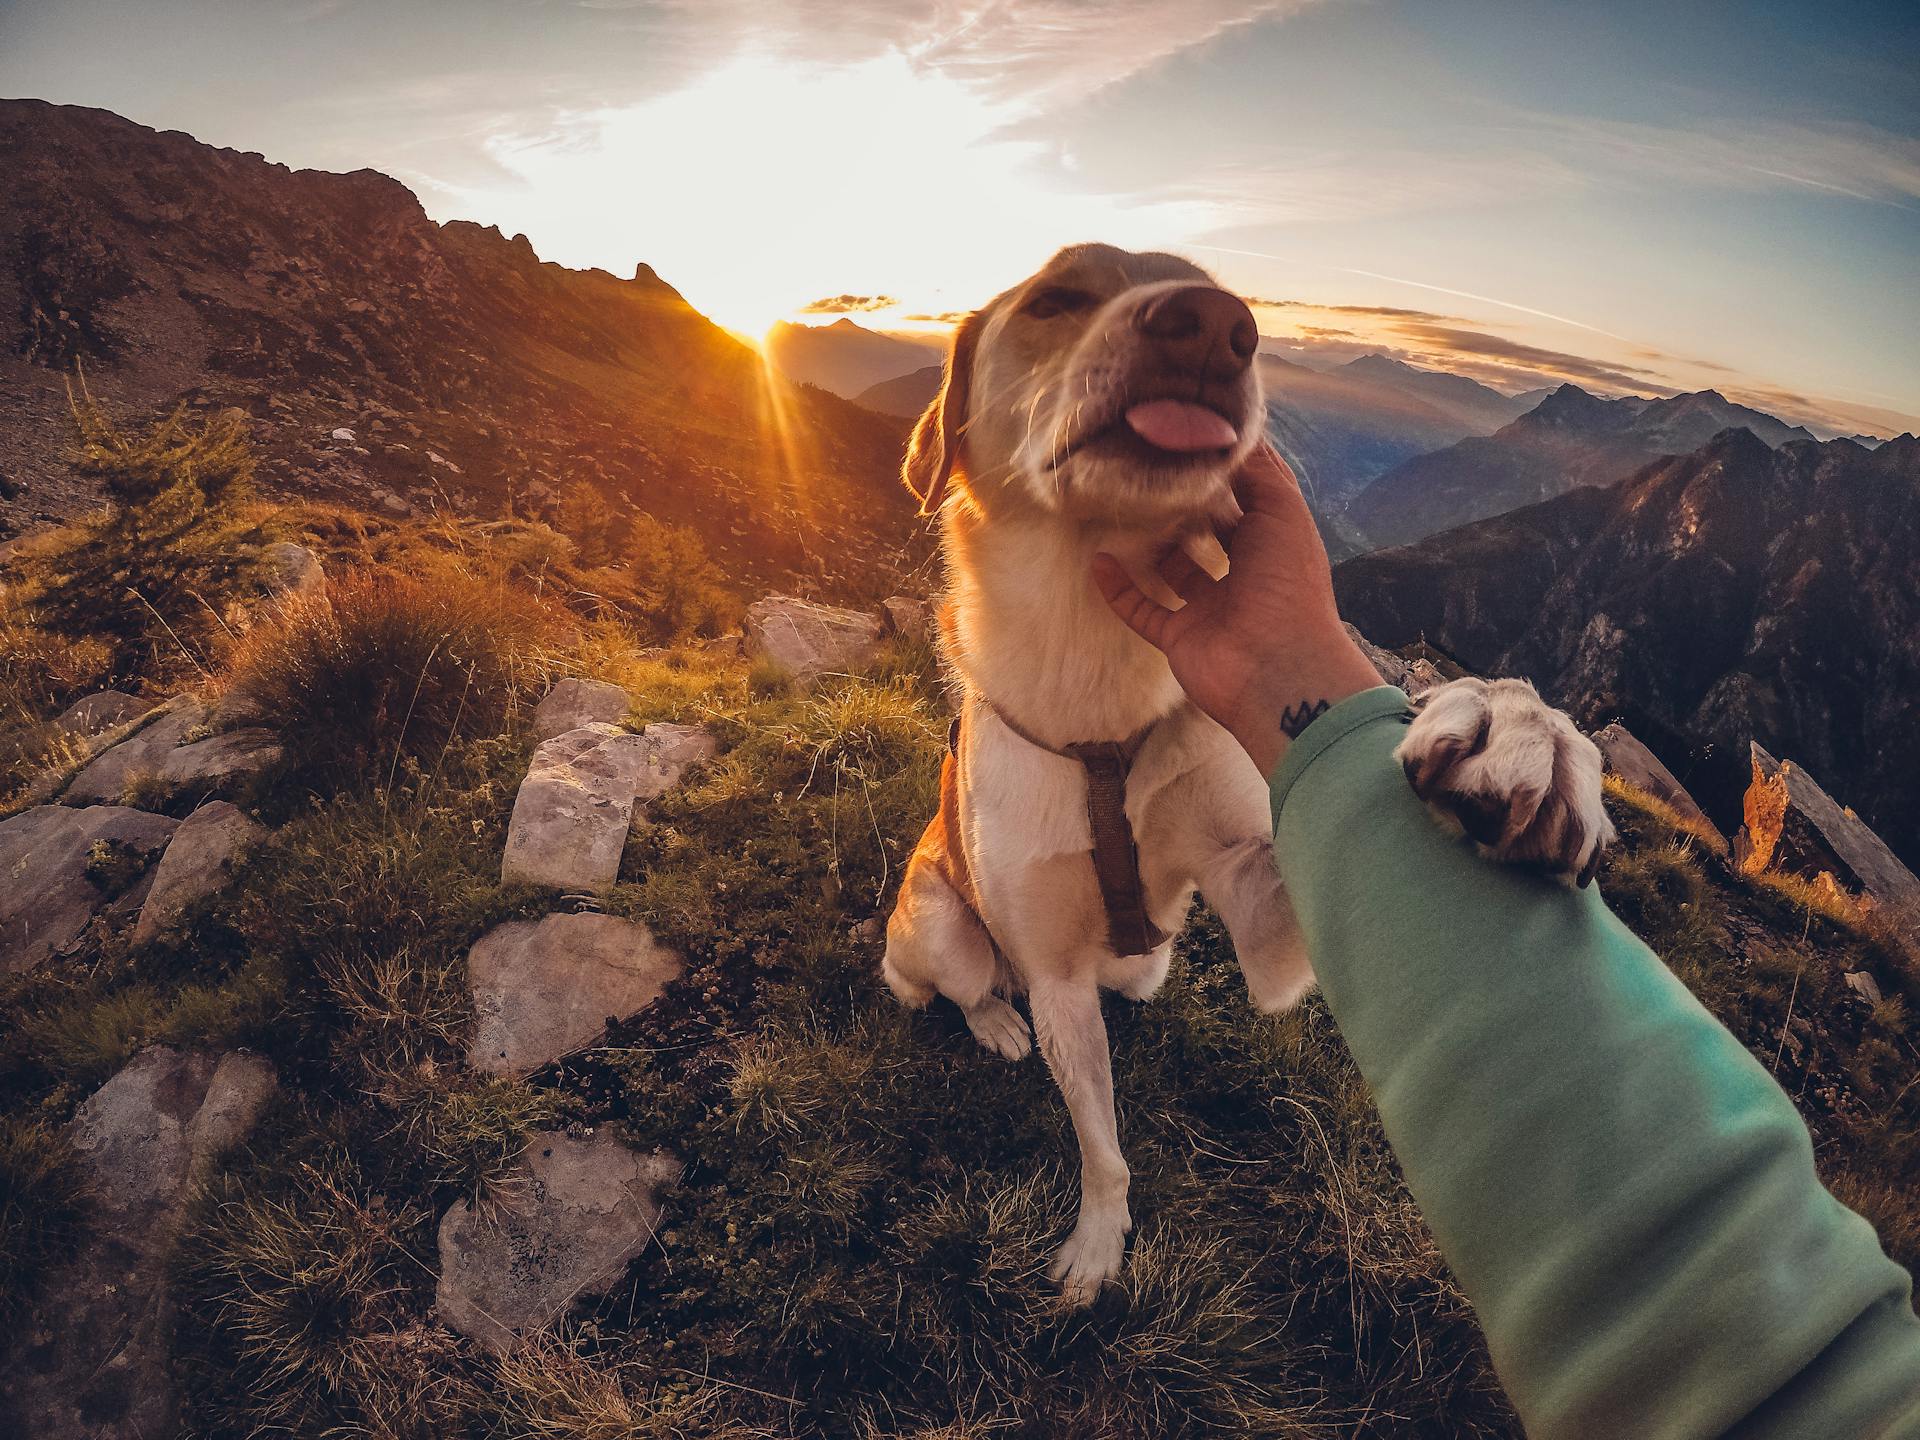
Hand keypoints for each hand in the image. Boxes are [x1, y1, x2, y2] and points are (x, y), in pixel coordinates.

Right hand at [1092, 444, 1381, 775]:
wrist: (1280, 669)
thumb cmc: (1289, 584)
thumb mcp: (1282, 510)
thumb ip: (1259, 469)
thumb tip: (1231, 432)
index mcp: (1273, 543)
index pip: (1245, 500)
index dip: (1220, 474)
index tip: (1184, 443)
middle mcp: (1243, 574)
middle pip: (1206, 534)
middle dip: (1181, 508)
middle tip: (1145, 472)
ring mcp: (1210, 608)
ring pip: (1172, 570)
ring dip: (1149, 546)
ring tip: (1120, 510)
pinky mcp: (1180, 638)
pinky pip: (1143, 610)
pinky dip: (1119, 589)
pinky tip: (1099, 561)